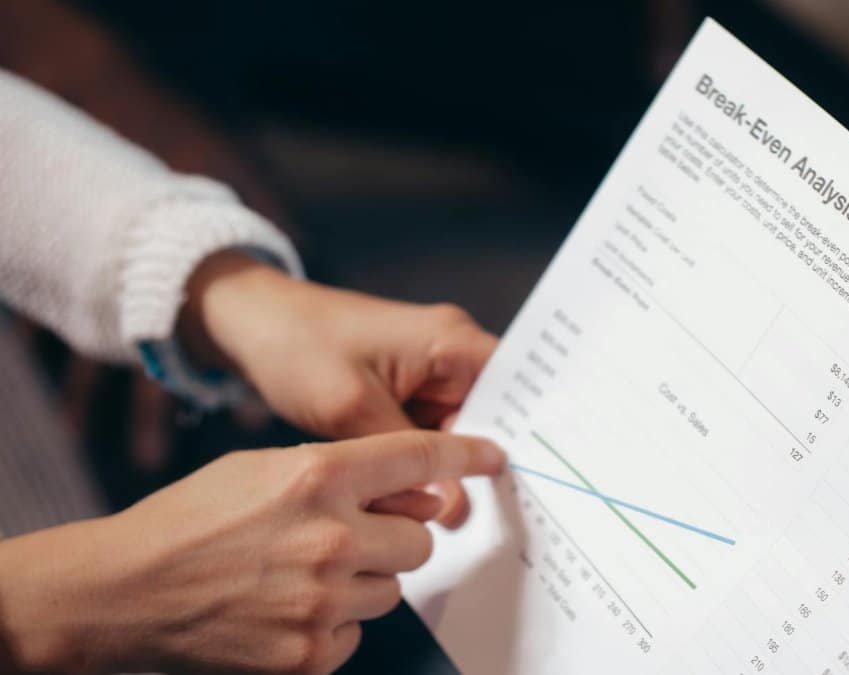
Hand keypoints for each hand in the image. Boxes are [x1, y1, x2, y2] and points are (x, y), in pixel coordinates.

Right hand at [0, 430, 504, 673]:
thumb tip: (409, 485)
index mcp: (317, 477)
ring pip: (393, 587)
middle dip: (392, 535)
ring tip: (305, 573)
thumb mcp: (265, 466)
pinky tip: (289, 607)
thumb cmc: (192, 519)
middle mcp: (330, 537)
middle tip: (347, 536)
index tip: (492, 458)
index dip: (465, 456)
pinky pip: (359, 632)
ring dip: (364, 580)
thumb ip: (341, 471)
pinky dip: (335, 622)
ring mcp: (322, 600)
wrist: (125, 591)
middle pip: (419, 537)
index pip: (419, 459)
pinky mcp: (310, 653)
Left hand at [180, 251, 498, 526]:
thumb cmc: (298, 348)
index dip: (529, 437)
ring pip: (460, 433)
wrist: (248, 325)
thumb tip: (456, 511)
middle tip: (488, 518)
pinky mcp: (406, 392)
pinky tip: (421, 498)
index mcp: (451, 342)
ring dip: (451, 469)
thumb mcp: (353, 409)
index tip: (534, 488)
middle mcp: (451, 353)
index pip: (519, 390)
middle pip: (492, 417)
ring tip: (451, 516)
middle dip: (484, 465)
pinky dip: (424, 465)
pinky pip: (430, 435)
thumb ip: (407, 460)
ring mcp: (429, 374)